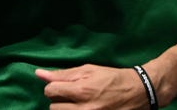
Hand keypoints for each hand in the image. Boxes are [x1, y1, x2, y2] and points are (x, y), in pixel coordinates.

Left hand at [36, 65, 150, 109]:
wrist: (137, 92)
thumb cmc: (111, 78)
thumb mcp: (88, 70)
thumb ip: (63, 74)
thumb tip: (39, 74)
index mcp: (81, 91)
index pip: (50, 91)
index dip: (54, 87)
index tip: (63, 86)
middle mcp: (84, 109)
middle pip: (53, 108)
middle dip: (59, 100)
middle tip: (71, 96)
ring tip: (77, 104)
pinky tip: (82, 108)